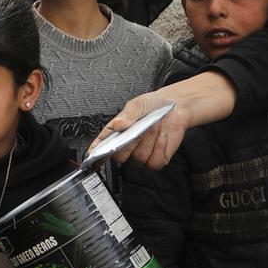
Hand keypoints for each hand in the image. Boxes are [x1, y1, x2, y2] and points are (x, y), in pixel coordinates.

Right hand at [91, 73, 236, 170]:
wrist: (174, 108)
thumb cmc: (152, 105)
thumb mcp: (137, 105)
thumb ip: (127, 115)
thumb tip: (118, 125)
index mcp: (116, 134)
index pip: (101, 148)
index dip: (96, 153)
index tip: (93, 154)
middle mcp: (127, 148)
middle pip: (120, 158)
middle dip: (131, 143)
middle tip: (139, 129)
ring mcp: (141, 155)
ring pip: (139, 159)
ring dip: (149, 142)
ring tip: (154, 127)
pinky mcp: (156, 159)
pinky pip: (154, 162)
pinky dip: (160, 148)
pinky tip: (162, 136)